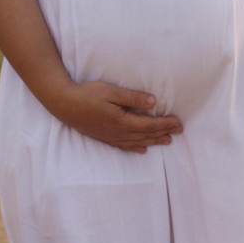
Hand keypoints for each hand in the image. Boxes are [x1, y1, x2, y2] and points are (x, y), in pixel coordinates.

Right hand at [54, 80, 182, 153]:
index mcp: (123, 122)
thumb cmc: (88, 95)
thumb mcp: (112, 92)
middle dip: (164, 133)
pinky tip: (142, 150)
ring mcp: (111, 138)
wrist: (64, 104)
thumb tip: (154, 103)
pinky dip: (136, 148)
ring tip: (167, 140)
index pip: (149, 125)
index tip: (178, 122)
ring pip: (138, 142)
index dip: (165, 124)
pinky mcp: (104, 138)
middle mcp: (119, 133)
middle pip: (146, 135)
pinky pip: (124, 146)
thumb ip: (134, 98)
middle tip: (179, 131)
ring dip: (154, 141)